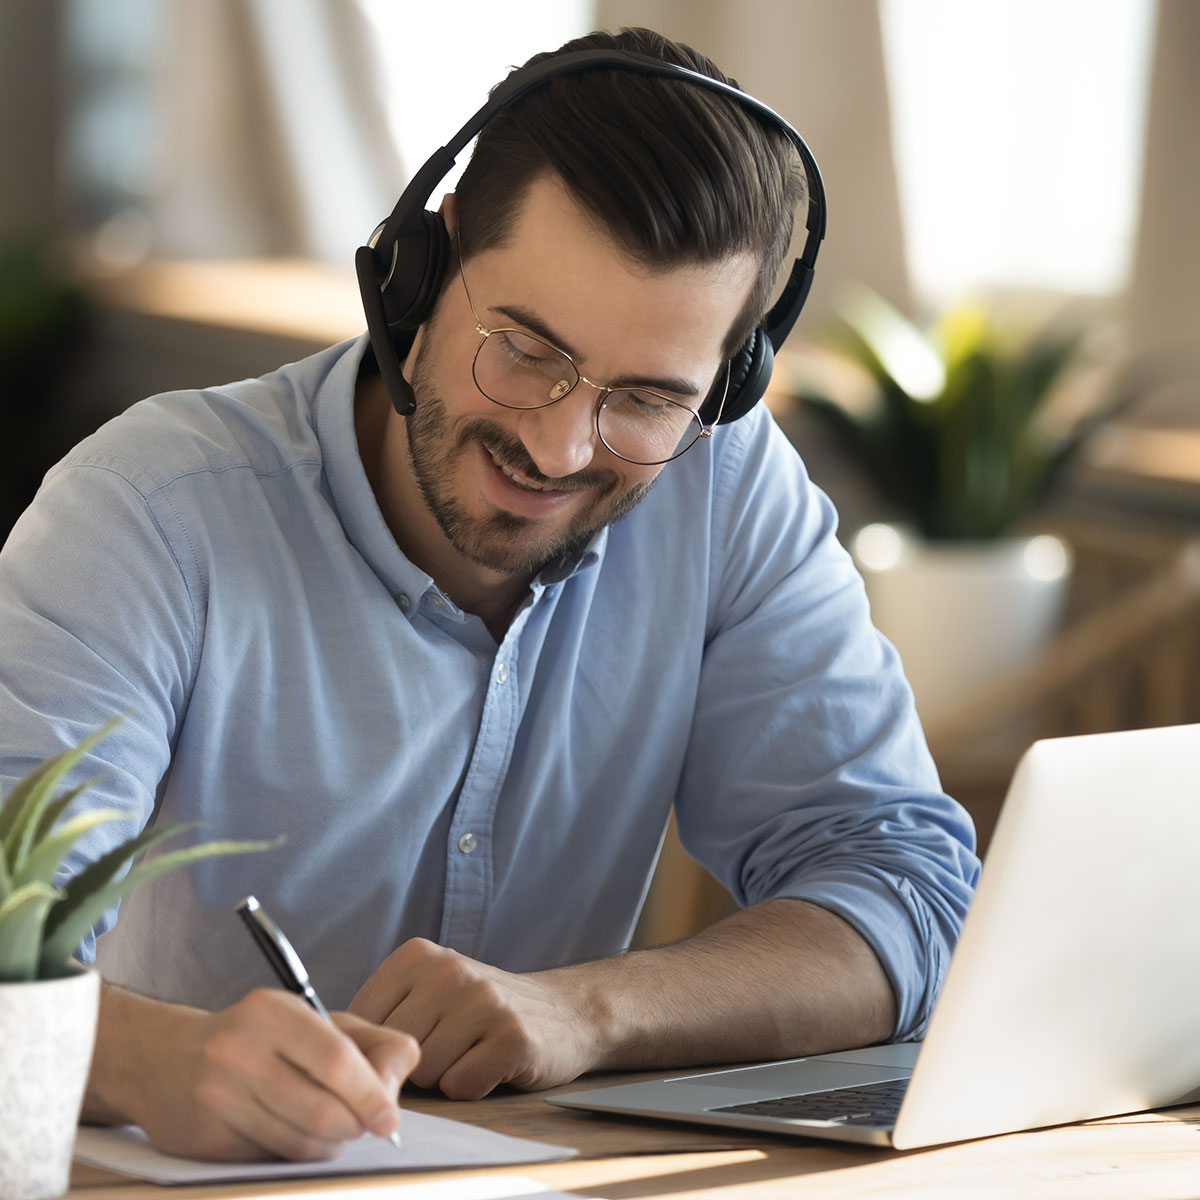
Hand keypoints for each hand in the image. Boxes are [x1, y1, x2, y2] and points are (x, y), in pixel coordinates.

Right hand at [88, 985, 419, 1160]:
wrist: (164, 1060)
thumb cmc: (259, 1038)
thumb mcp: (317, 1022)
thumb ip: (371, 1046)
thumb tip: (396, 1091)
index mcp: (271, 1012)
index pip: (335, 1061)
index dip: (371, 1095)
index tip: (389, 1118)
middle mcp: (237, 1050)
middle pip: (322, 1111)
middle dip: (354, 1126)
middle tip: (361, 1124)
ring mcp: (215, 1098)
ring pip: (300, 1143)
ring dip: (329, 1144)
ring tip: (330, 1126)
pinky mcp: (204, 1141)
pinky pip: (272, 1160)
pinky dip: (295, 1154)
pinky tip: (289, 1132)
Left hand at [349, 939, 602, 1099]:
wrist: (564, 1011)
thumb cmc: (480, 1010)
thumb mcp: (427, 990)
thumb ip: (382, 1013)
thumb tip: (334, 1056)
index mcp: (418, 955)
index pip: (360, 1022)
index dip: (379, 1047)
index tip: (411, 1039)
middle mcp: (450, 971)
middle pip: (393, 1052)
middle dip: (413, 1065)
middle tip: (449, 1047)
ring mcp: (484, 1002)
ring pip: (425, 1073)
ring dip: (445, 1076)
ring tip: (472, 1052)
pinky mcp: (513, 1038)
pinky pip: (461, 1086)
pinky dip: (473, 1087)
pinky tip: (492, 1064)